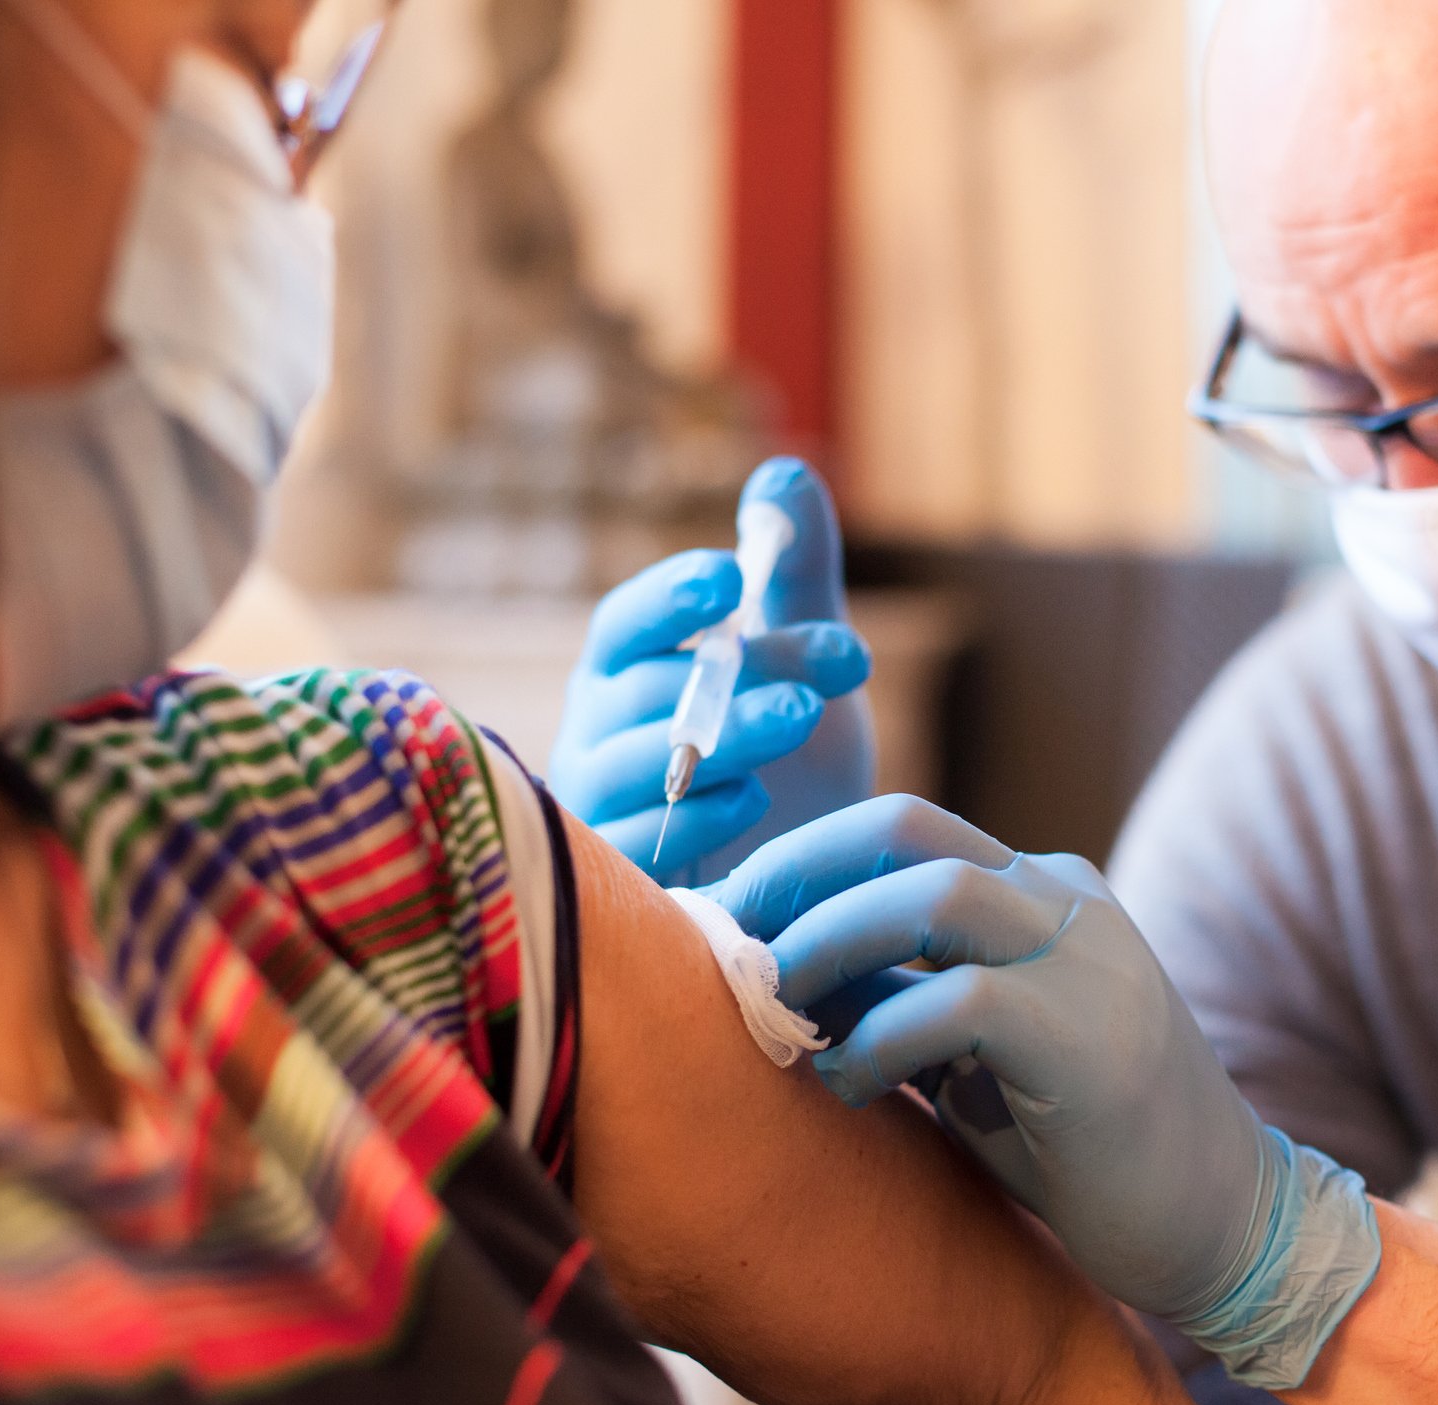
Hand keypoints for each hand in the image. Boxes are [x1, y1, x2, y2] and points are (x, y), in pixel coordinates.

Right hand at [551, 459, 876, 881]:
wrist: (819, 898)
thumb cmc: (795, 771)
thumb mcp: (809, 666)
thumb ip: (796, 575)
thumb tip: (784, 473)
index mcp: (628, 679)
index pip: (623, 626)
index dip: (668, 598)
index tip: (730, 577)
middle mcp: (598, 741)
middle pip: (646, 689)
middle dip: (745, 667)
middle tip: (840, 654)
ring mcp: (603, 817)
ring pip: (638, 763)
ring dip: (726, 732)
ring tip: (800, 717)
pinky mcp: (628, 889)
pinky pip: (642, 845)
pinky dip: (696, 817)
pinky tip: (753, 804)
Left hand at [710, 796, 1381, 1389]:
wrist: (1225, 1228)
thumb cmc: (1078, 1145)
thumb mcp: (971, 1050)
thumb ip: (898, 994)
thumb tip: (773, 972)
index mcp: (1039, 891)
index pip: (900, 828)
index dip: (803, 861)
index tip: (734, 919)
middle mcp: (1065, 901)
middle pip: (905, 827)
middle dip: (798, 875)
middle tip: (732, 947)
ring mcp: (1087, 960)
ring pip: (933, 895)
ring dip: (830, 944)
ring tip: (781, 1011)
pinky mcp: (1090, 1035)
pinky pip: (960, 1002)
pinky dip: (880, 1040)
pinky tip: (849, 1088)